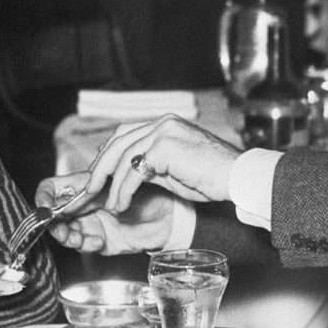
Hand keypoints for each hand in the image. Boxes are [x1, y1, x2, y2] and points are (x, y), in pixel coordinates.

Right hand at [39, 173, 177, 254]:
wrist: (170, 215)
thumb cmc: (149, 190)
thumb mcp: (119, 183)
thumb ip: (94, 186)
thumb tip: (71, 191)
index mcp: (84, 185)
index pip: (51, 189)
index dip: (42, 198)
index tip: (44, 209)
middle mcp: (83, 205)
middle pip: (52, 215)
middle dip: (54, 224)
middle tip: (63, 230)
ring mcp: (91, 224)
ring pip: (64, 233)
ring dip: (68, 236)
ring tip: (80, 237)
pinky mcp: (100, 242)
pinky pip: (82, 247)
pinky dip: (85, 245)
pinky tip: (98, 242)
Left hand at [86, 115, 239, 213]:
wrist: (238, 178)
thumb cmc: (213, 177)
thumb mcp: (175, 170)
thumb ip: (152, 167)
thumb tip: (127, 177)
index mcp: (165, 124)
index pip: (126, 134)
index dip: (108, 155)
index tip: (97, 176)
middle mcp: (163, 123)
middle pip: (118, 141)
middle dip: (100, 167)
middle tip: (89, 189)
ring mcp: (164, 132)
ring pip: (123, 157)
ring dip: (111, 184)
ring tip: (108, 204)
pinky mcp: (165, 147)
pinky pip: (133, 171)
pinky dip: (123, 190)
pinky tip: (122, 204)